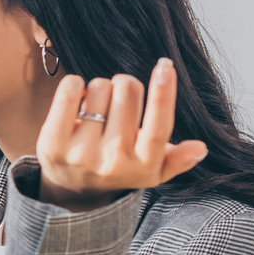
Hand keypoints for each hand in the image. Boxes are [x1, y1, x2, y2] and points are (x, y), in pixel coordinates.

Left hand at [36, 59, 207, 211]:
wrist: (71, 189)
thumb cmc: (118, 170)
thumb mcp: (152, 171)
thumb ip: (178, 160)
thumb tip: (200, 147)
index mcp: (144, 164)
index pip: (159, 125)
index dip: (164, 92)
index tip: (165, 65)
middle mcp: (114, 161)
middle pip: (128, 92)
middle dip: (125, 85)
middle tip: (118, 97)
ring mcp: (82, 153)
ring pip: (99, 87)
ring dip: (99, 89)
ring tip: (96, 109)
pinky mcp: (53, 143)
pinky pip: (69, 92)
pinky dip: (74, 84)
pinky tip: (77, 93)